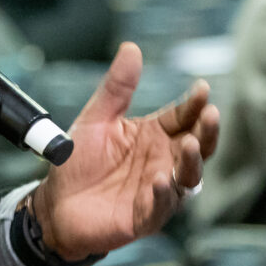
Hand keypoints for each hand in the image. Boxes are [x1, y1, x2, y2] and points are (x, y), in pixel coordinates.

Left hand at [32, 43, 218, 260]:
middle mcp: (163, 161)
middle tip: (210, 114)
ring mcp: (158, 190)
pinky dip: (165, 194)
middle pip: (197, 145)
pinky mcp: (146, 216)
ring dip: (192, 161)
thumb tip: (131, 48)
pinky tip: (161, 181)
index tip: (202, 88)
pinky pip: (162, 207)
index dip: (195, 103)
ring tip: (190, 144)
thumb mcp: (95, 119)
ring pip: (188, 176)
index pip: (183, 116)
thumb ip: (117, 88)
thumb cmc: (77, 162)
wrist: (55, 204)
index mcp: (153, 135)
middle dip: (207, 130)